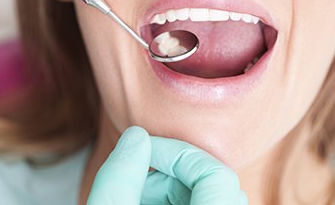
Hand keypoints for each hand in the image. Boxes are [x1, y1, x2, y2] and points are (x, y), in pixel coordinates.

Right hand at [87, 126, 247, 204]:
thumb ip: (118, 178)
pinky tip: (143, 203)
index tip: (142, 150)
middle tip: (133, 177)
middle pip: (212, 181)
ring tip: (135, 195)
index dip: (177, 153)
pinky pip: (200, 204)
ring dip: (168, 185)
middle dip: (169, 170)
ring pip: (206, 193)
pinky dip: (172, 199)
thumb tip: (135, 136)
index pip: (216, 174)